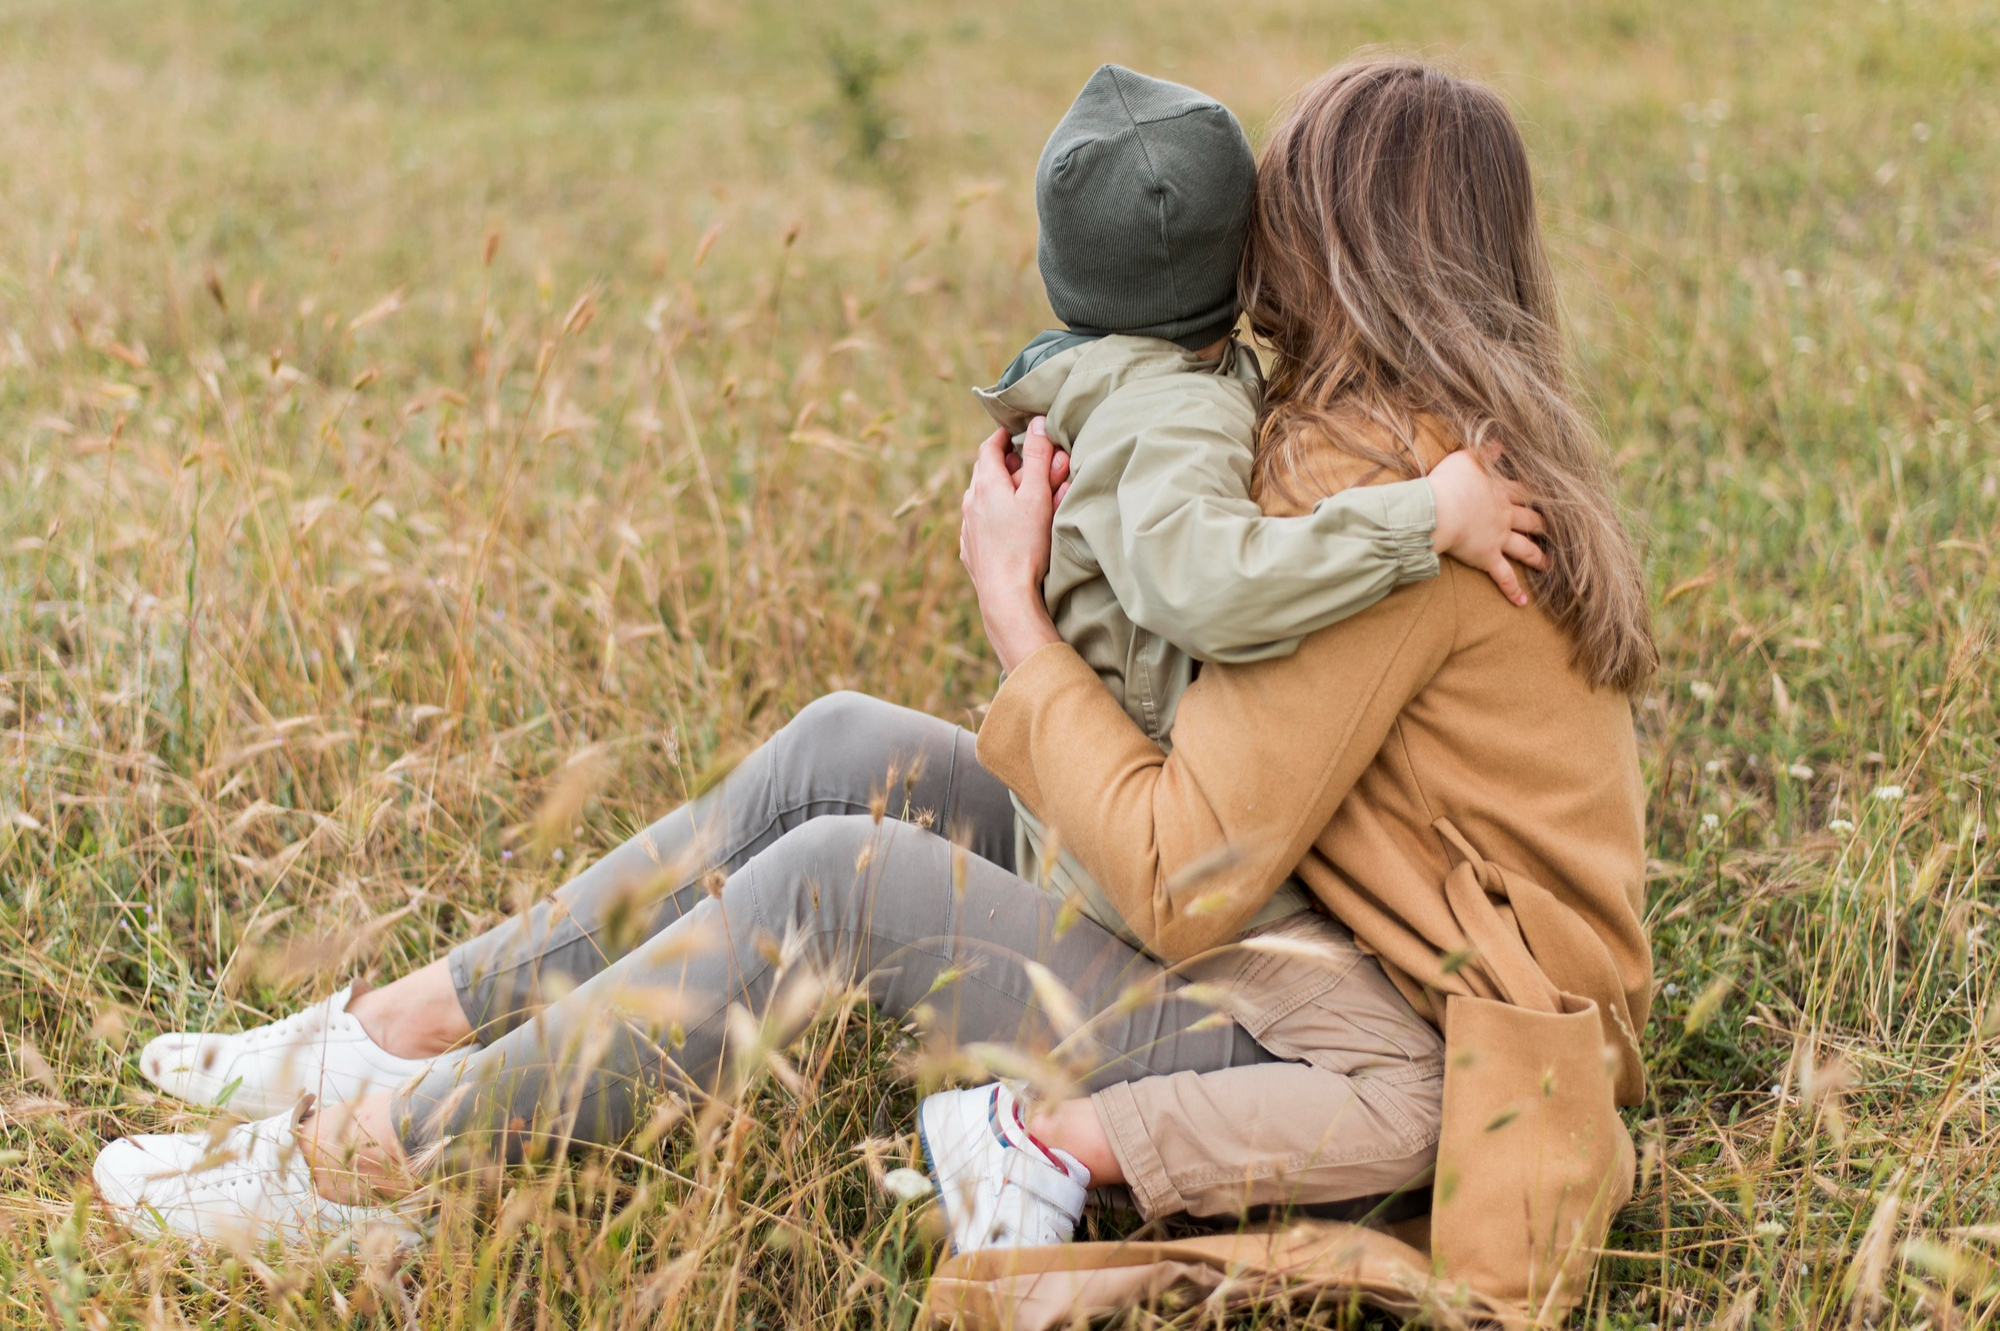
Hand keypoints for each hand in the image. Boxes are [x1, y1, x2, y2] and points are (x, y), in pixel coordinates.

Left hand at [961, 417, 1063, 670]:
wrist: (1006, 595)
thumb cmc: (1025, 544)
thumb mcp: (1037, 495)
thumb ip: (1038, 458)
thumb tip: (1037, 423)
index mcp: (985, 484)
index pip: (989, 448)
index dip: (1002, 436)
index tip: (1013, 431)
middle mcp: (970, 502)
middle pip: (985, 472)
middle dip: (1008, 464)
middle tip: (1027, 462)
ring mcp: (968, 528)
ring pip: (982, 499)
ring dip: (1000, 491)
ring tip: (1019, 493)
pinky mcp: (971, 551)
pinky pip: (982, 524)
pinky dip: (995, 516)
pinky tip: (1008, 525)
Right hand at [1427, 448, 1546, 606]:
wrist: (1438, 510)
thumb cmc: (1448, 482)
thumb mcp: (1466, 458)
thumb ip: (1485, 451)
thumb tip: (1501, 443)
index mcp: (1501, 491)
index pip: (1527, 491)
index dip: (1540, 493)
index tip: (1555, 495)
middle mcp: (1505, 515)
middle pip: (1532, 520)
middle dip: (1545, 525)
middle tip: (1558, 531)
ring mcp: (1498, 538)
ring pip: (1525, 549)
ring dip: (1538, 557)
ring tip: (1549, 565)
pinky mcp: (1487, 557)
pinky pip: (1504, 577)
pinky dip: (1512, 590)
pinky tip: (1523, 603)